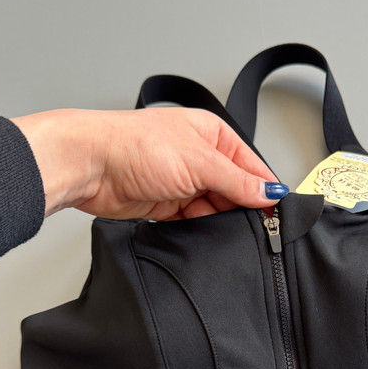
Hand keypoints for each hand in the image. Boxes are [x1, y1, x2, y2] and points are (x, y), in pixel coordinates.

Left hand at [11, 107, 287, 219]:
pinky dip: (199, 229)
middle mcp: (199, 157)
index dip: (265, 190)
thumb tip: (271, 192)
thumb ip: (238, 181)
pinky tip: (201, 233)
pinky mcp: (166, 205)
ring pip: (215, 208)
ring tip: (221, 229)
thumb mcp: (200, 161)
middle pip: (235, 190)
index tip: (278, 214)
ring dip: (218, 221)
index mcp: (212, 135)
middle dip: (241, 209)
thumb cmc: (134, 146)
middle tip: (254, 229)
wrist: (89, 165)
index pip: (251, 166)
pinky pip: (194, 221)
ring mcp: (182, 182)